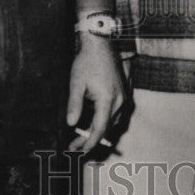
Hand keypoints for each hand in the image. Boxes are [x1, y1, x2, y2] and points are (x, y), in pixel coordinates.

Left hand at [66, 33, 126, 152]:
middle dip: (91, 139)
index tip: (78, 150)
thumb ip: (75, 104)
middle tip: (74, 146)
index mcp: (108, 100)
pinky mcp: (123, 93)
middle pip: (106, 128)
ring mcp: (123, 97)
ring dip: (98, 131)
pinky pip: (116, 114)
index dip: (89, 142)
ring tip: (81, 137)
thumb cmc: (87, 61)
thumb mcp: (76, 82)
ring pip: (113, 122)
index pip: (99, 129)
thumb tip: (70, 124)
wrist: (102, 43)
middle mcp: (119, 101)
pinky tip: (94, 123)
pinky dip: (105, 122)